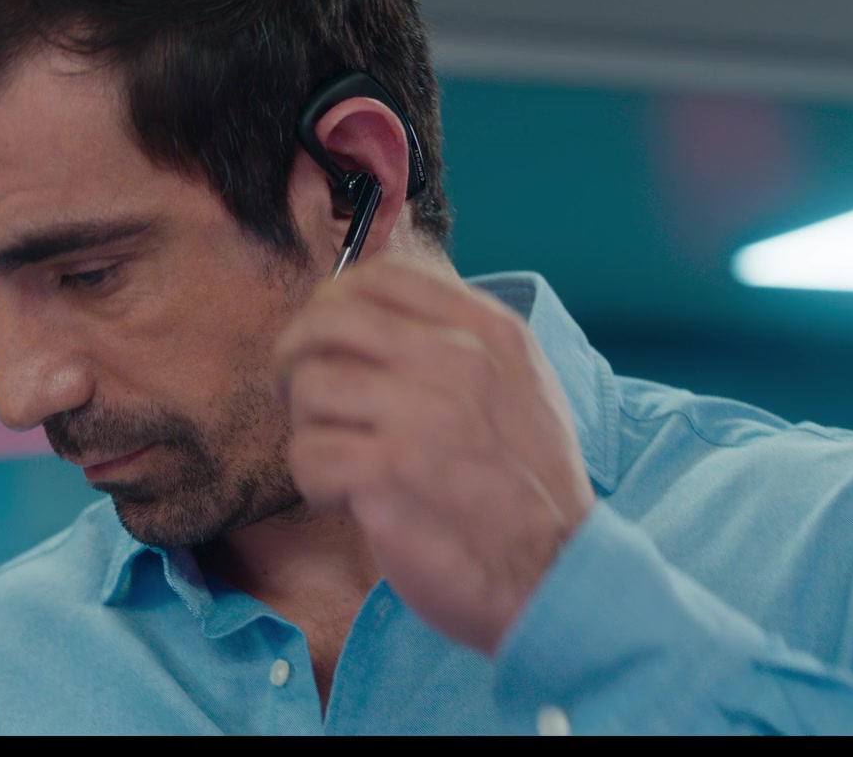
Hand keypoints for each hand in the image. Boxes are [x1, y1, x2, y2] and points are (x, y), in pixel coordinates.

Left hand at [274, 256, 595, 654]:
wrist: (558, 576)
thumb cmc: (527, 487)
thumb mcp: (519, 385)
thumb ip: (456, 337)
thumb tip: (368, 306)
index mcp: (488, 331)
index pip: (381, 275)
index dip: (332, 301)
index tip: (324, 339)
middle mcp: (457, 360)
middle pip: (327, 320)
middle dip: (295, 356)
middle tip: (295, 393)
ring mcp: (422, 415)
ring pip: (308, 386)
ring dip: (307, 427)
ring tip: (338, 457)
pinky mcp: (388, 473)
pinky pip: (306, 454)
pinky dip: (313, 482)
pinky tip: (345, 498)